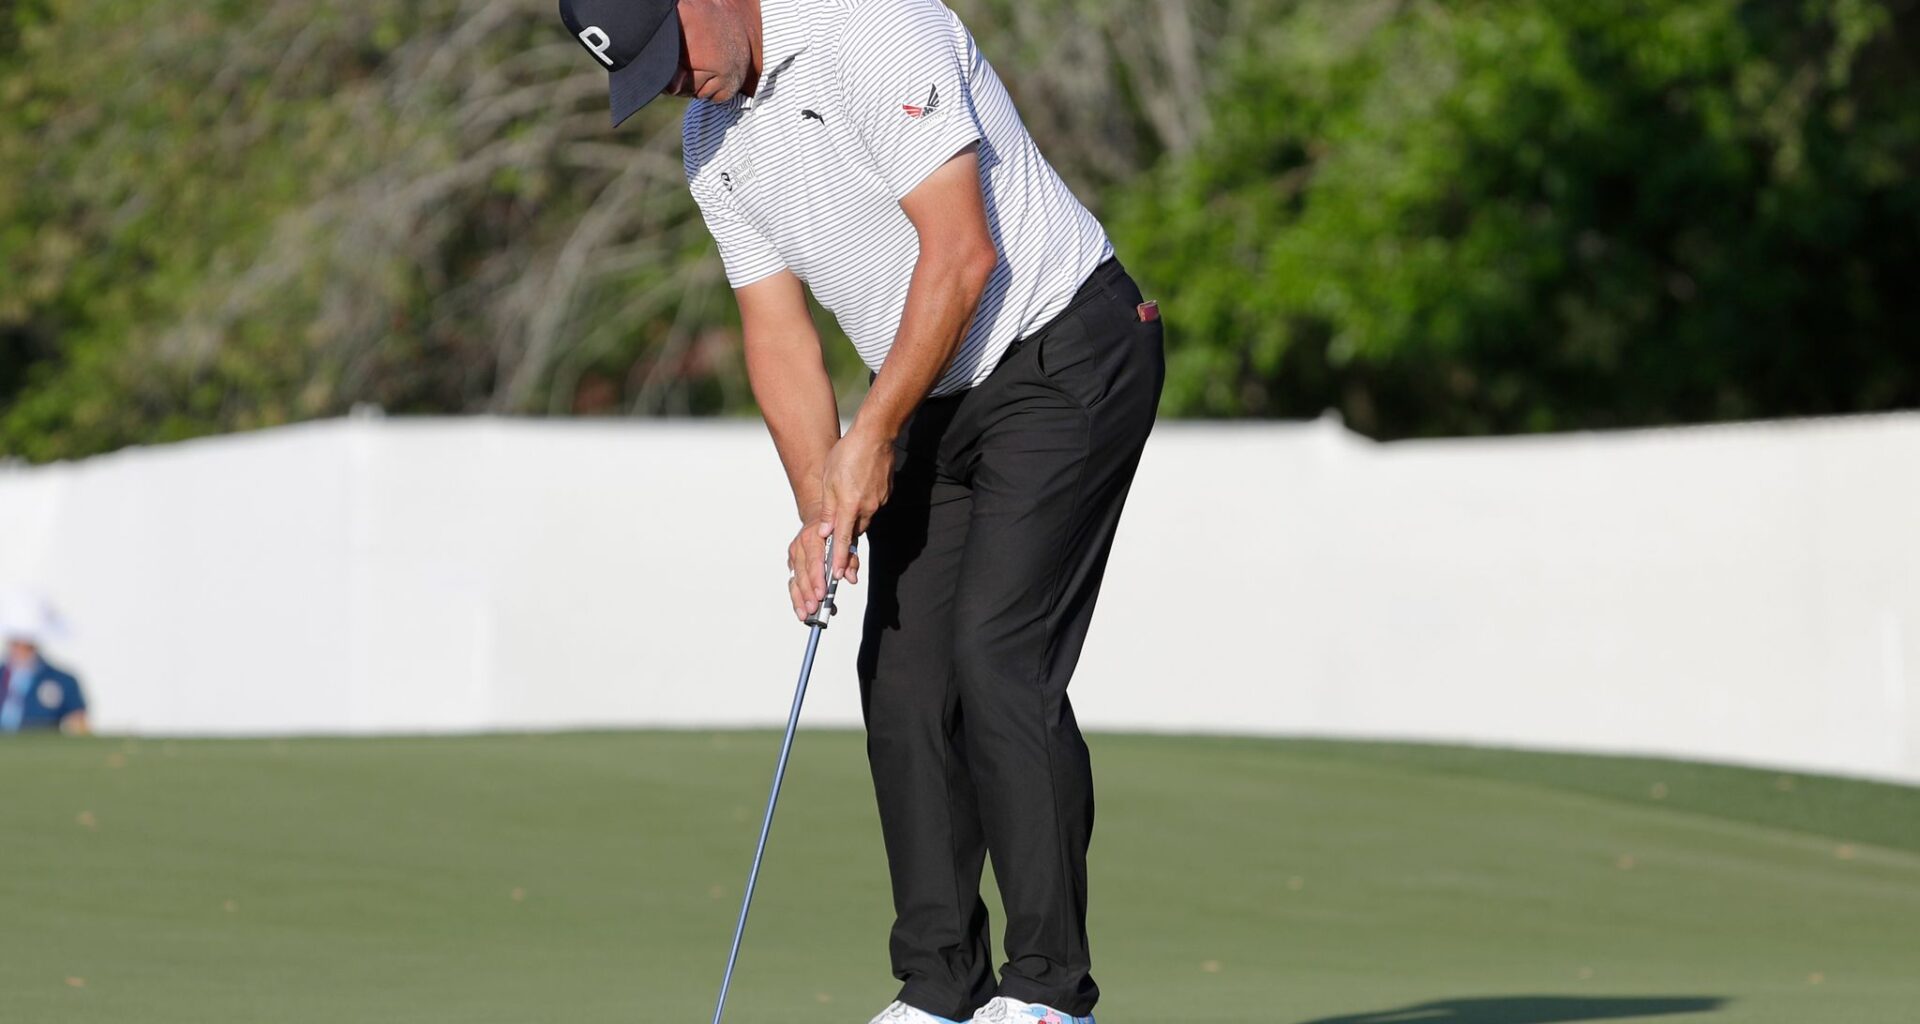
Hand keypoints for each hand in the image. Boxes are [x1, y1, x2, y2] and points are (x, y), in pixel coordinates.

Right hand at [787, 505, 862, 621]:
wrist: (819, 517)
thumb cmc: (835, 530)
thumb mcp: (848, 539)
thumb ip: (850, 558)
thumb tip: (851, 577)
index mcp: (814, 536)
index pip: (815, 560)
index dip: (817, 578)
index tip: (822, 593)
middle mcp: (800, 545)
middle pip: (803, 573)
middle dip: (808, 593)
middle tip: (814, 608)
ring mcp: (794, 555)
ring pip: (795, 580)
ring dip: (800, 599)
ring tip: (806, 615)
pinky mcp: (792, 563)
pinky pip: (793, 582)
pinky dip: (797, 597)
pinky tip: (802, 610)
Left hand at [817, 427, 893, 583]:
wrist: (875, 435)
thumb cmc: (848, 453)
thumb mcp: (828, 480)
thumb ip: (827, 509)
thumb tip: (824, 532)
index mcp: (849, 505)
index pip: (843, 539)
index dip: (839, 559)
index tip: (837, 575)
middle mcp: (867, 507)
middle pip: (856, 532)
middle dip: (847, 539)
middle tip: (838, 544)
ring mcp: (879, 501)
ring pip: (865, 519)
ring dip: (855, 519)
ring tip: (847, 505)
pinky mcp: (886, 493)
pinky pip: (873, 506)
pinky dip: (864, 505)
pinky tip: (859, 490)